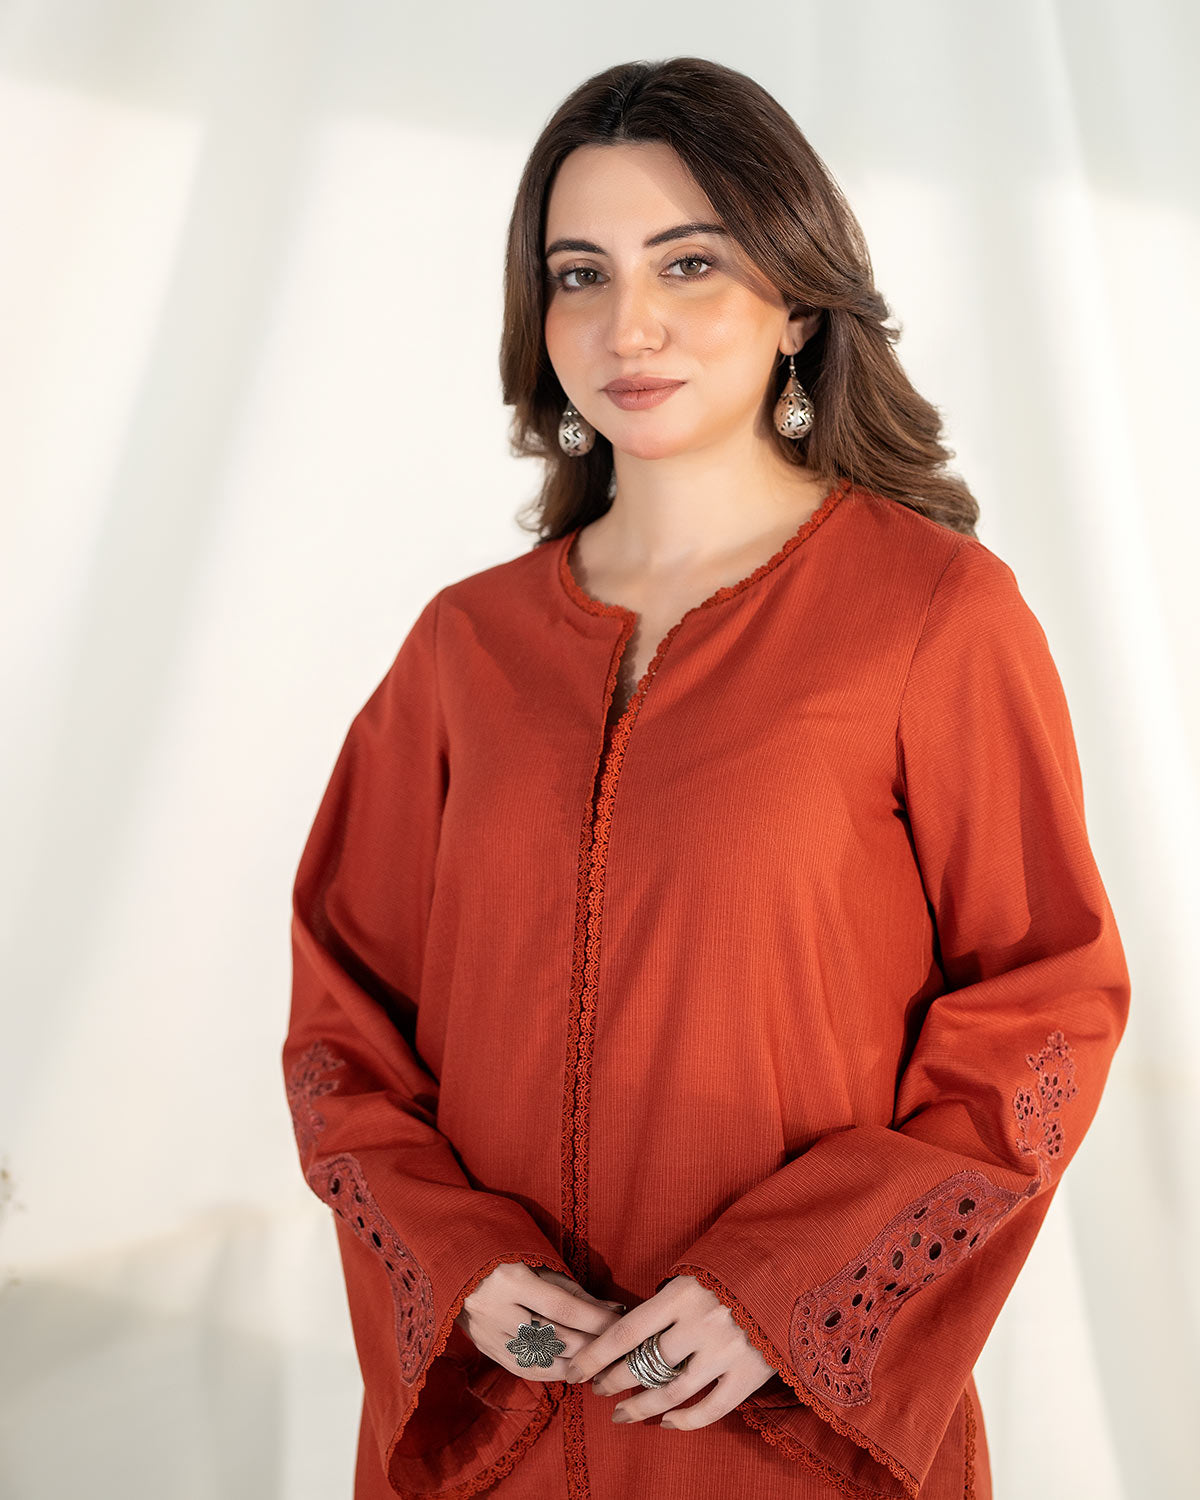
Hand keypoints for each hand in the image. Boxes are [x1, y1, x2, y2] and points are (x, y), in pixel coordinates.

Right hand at [455, 1262, 624, 1382]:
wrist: (450, 1257)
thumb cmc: (500, 1248)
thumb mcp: (534, 1258)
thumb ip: (571, 1287)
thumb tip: (610, 1310)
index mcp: (509, 1279)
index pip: (562, 1306)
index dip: (595, 1318)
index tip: (621, 1323)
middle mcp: (496, 1310)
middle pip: (553, 1337)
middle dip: (590, 1343)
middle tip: (617, 1345)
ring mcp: (487, 1333)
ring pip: (540, 1360)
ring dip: (574, 1363)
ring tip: (600, 1361)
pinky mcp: (483, 1347)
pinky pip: (522, 1369)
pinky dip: (550, 1372)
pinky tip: (571, 1370)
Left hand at [562, 1274, 777, 1427]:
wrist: (793, 1267)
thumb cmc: (737, 1263)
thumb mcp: (697, 1268)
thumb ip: (668, 1298)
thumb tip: (634, 1328)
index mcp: (681, 1293)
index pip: (625, 1332)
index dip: (596, 1356)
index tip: (576, 1371)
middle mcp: (699, 1324)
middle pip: (643, 1365)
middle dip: (613, 1381)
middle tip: (598, 1390)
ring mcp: (725, 1352)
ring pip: (671, 1393)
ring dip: (641, 1408)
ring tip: (622, 1415)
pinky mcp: (750, 1374)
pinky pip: (711, 1409)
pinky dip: (685, 1421)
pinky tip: (667, 1422)